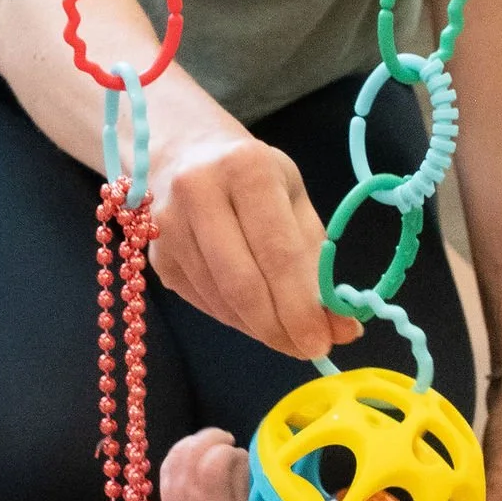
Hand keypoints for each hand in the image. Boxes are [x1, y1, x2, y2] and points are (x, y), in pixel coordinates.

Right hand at [148, 125, 361, 364]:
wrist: (182, 152)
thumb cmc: (250, 174)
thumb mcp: (291, 197)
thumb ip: (317, 261)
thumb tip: (343, 327)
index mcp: (245, 169)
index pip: (277, 253)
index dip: (301, 306)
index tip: (325, 341)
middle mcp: (198, 193)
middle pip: (242, 285)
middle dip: (280, 328)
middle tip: (309, 349)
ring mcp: (168, 227)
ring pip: (222, 301)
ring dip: (261, 328)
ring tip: (289, 334)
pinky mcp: (158, 257)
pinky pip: (204, 303)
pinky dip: (237, 319)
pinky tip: (256, 315)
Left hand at [159, 427, 252, 500]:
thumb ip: (246, 477)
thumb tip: (239, 453)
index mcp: (208, 498)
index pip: (217, 456)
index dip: (229, 450)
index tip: (237, 453)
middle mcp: (184, 490)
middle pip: (194, 446)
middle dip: (214, 437)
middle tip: (227, 440)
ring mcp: (170, 487)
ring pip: (181, 447)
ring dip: (199, 440)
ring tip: (213, 445)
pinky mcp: (164, 485)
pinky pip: (172, 455)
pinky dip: (186, 447)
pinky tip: (198, 451)